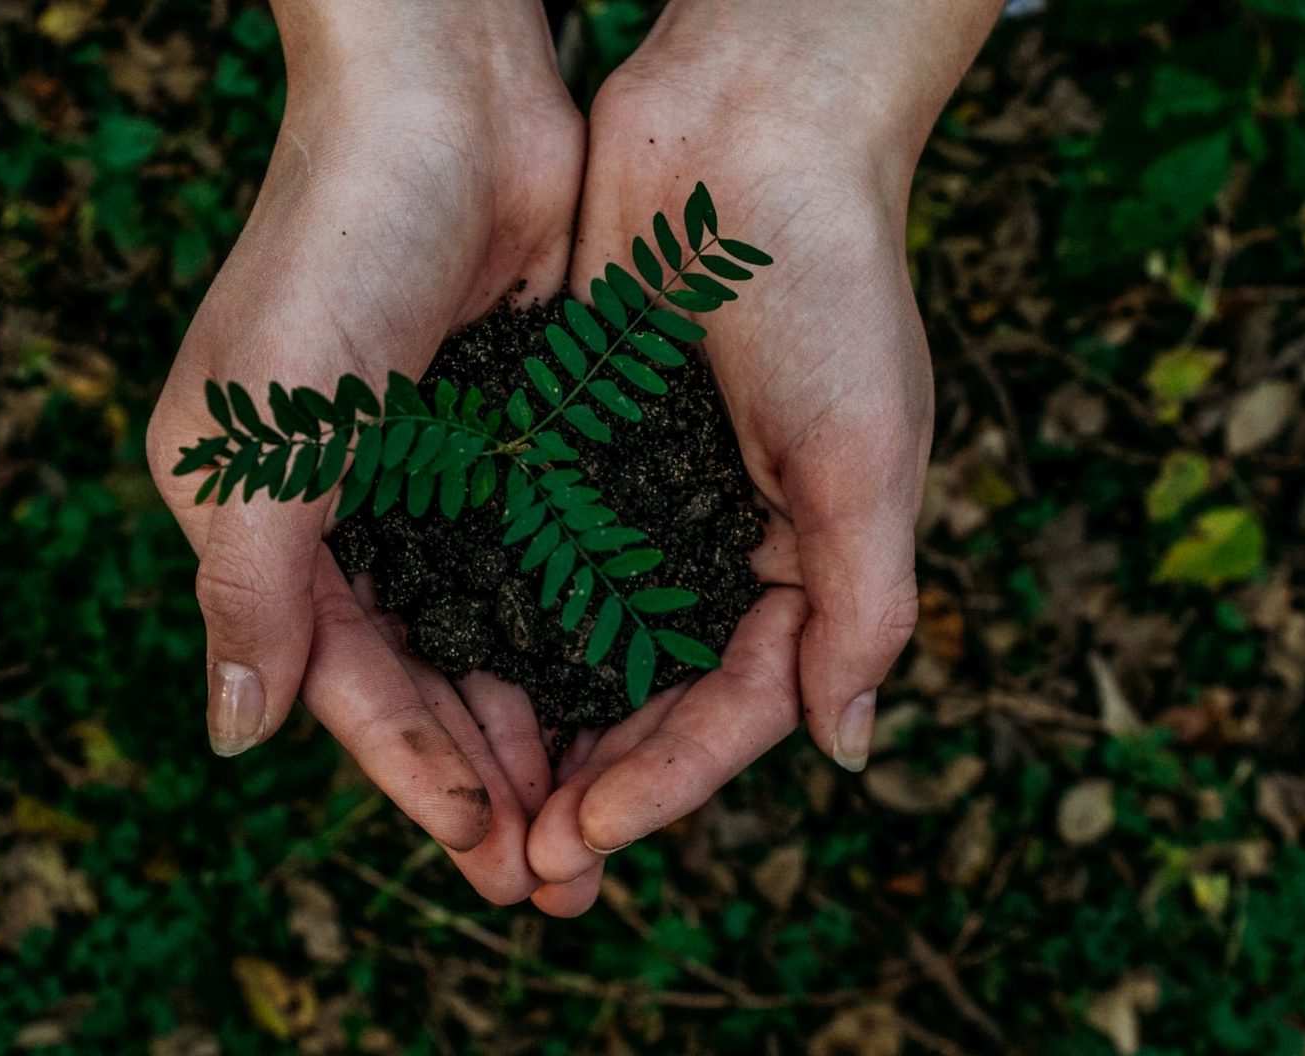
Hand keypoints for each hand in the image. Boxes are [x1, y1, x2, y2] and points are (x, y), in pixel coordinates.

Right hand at [145, 0, 579, 902]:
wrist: (445, 95)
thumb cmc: (332, 248)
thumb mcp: (264, 434)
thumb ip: (248, 589)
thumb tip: (233, 737)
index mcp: (256, 512)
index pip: (336, 676)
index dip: (407, 767)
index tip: (486, 846)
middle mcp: (339, 503)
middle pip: (418, 673)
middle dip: (482, 774)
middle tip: (557, 874)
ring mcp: (429, 469)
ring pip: (486, 631)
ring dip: (536, 723)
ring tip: (598, 812)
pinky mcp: (509, 430)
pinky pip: (543, 559)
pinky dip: (576, 630)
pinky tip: (628, 692)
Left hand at [523, 0, 1004, 913]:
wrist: (750, 125)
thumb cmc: (830, 283)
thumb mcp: (868, 455)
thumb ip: (863, 604)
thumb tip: (846, 749)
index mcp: (802, 558)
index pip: (734, 707)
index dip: (665, 782)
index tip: (584, 836)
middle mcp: (716, 541)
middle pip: (648, 698)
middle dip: (590, 784)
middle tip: (519, 866)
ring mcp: (637, 494)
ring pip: (577, 642)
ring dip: (532, 726)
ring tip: (472, 804)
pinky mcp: (569, 440)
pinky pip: (525, 552)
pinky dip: (490, 617)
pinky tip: (436, 672)